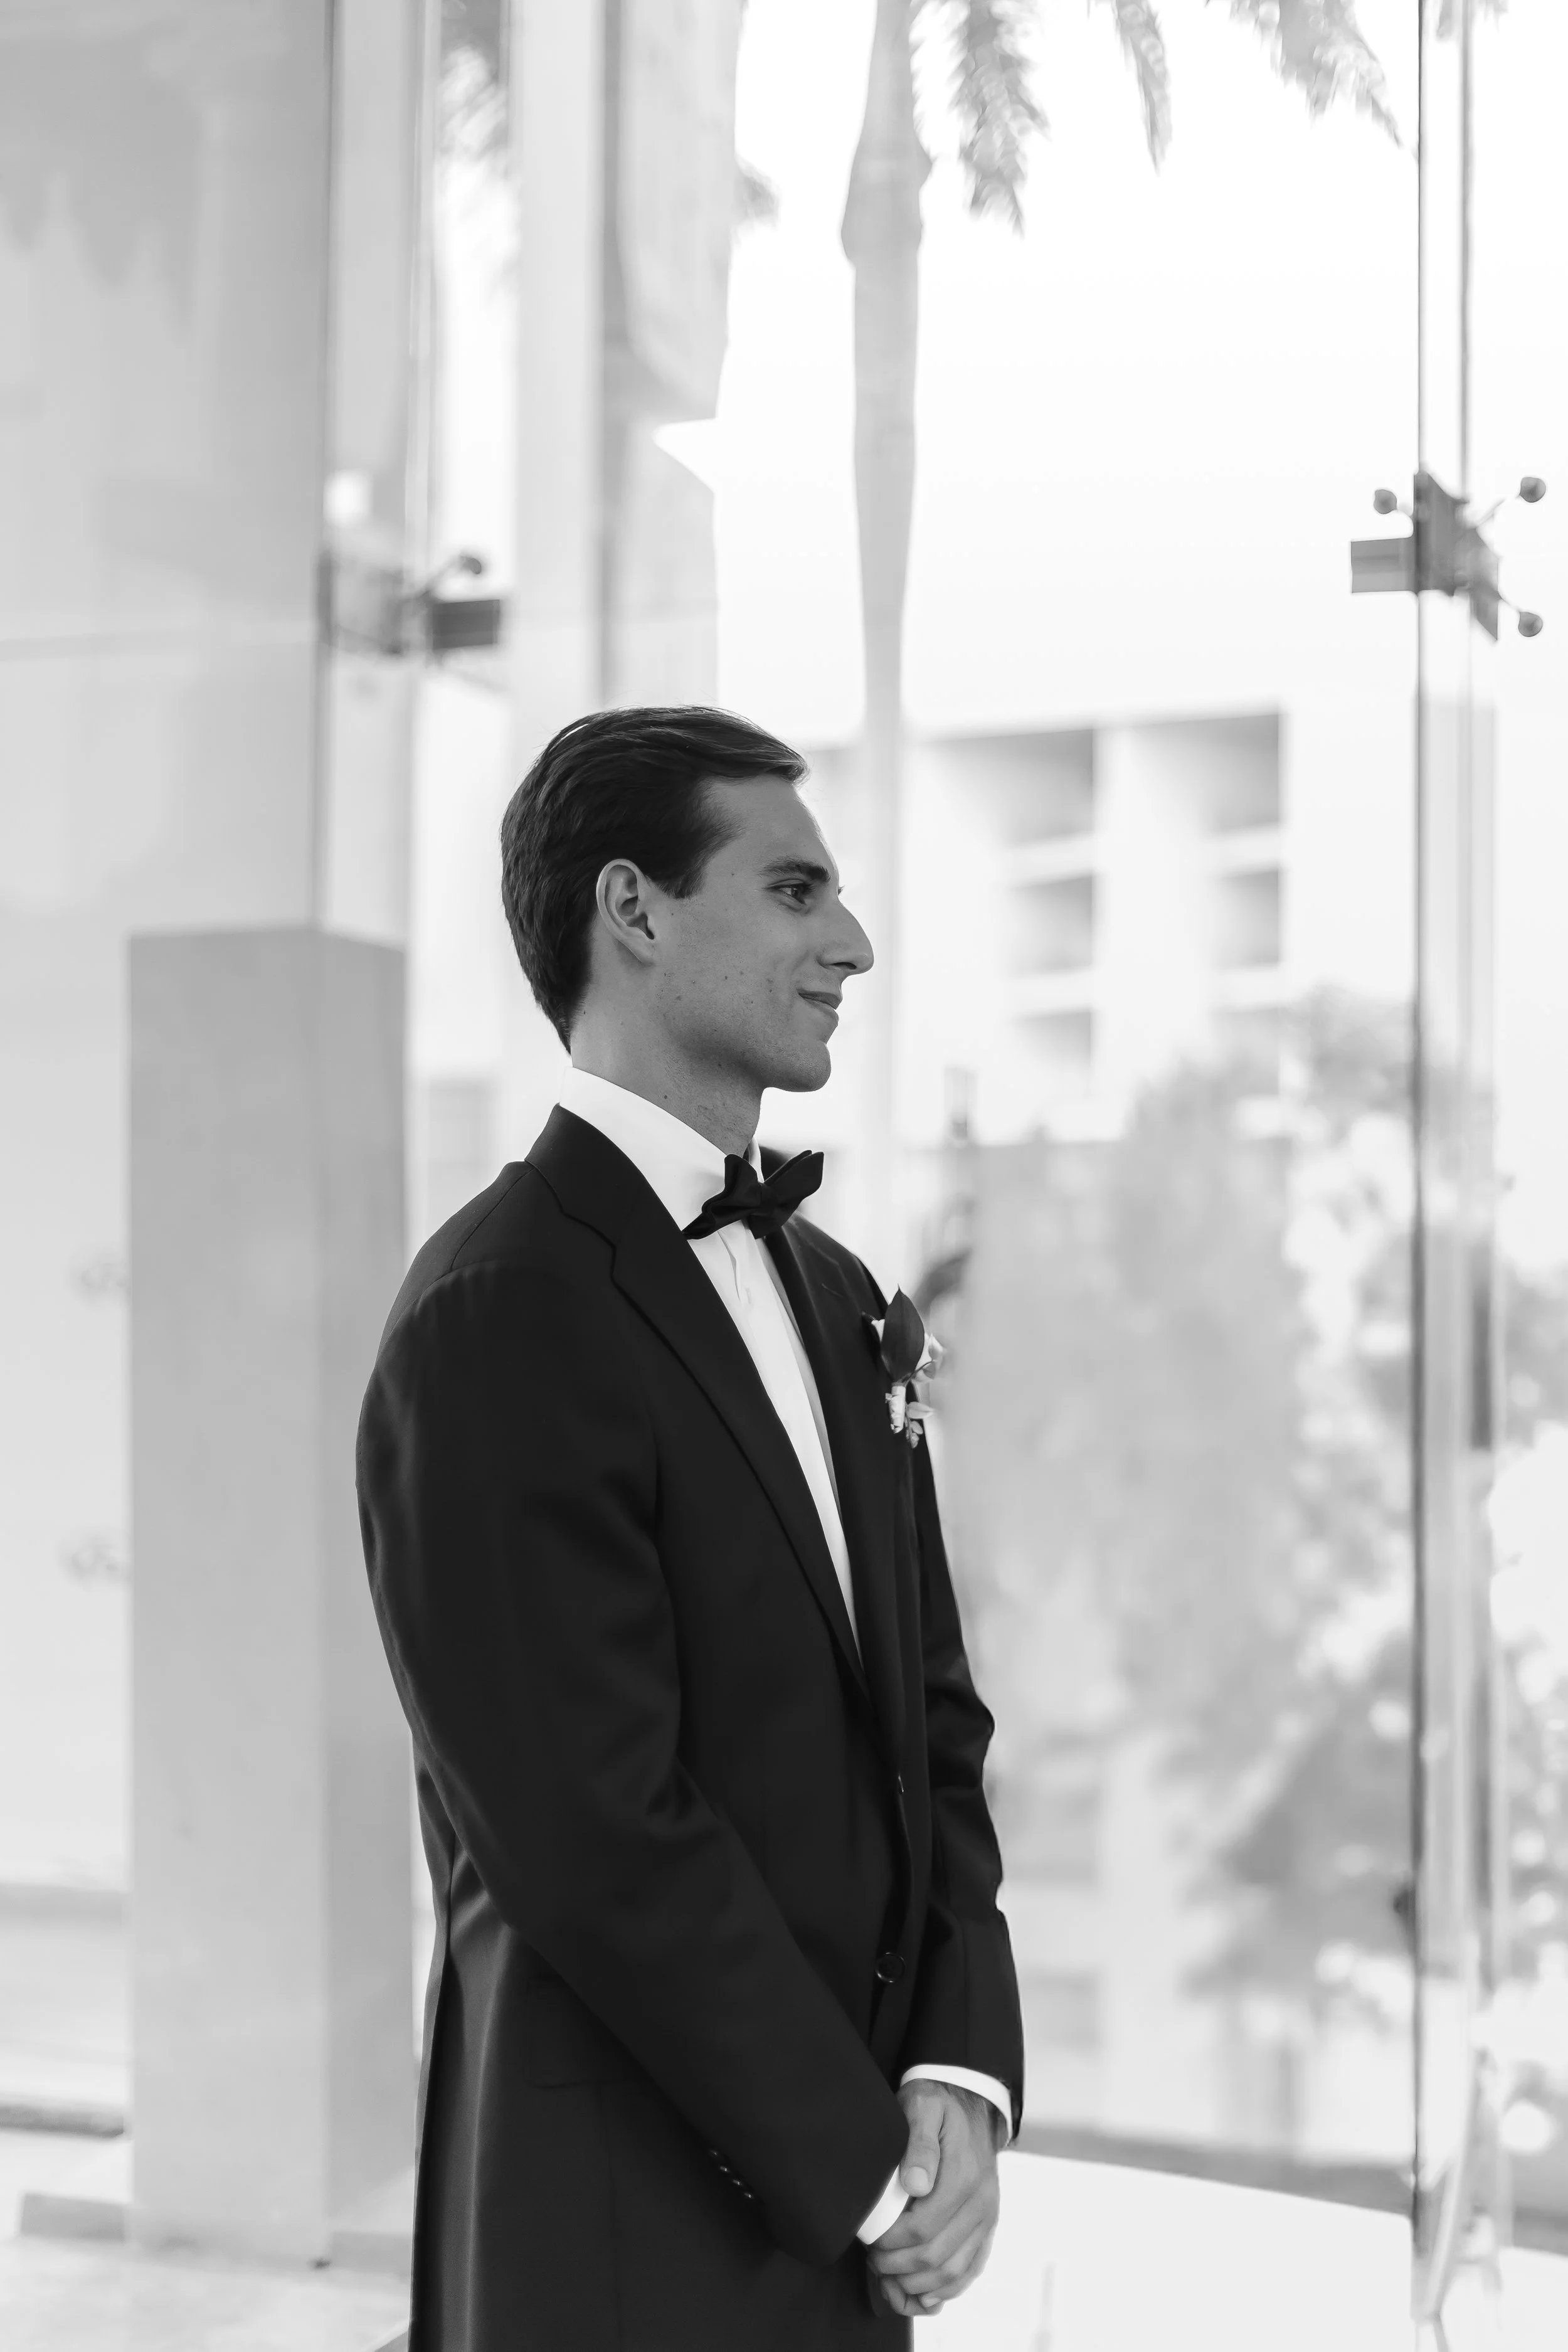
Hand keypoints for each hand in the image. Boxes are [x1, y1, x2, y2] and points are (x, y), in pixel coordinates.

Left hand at [867, 2082, 1000, 2319]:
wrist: (970, 2104)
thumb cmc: (937, 2105)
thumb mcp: (923, 2108)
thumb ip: (919, 2144)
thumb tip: (915, 2184)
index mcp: (964, 2176)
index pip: (922, 2228)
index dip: (891, 2243)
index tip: (869, 2241)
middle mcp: (982, 2203)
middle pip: (936, 2257)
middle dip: (898, 2267)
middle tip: (873, 2260)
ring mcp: (988, 2219)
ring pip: (953, 2273)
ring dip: (917, 2285)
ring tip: (889, 2277)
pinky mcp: (988, 2228)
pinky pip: (971, 2271)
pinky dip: (945, 2291)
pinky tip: (922, 2296)